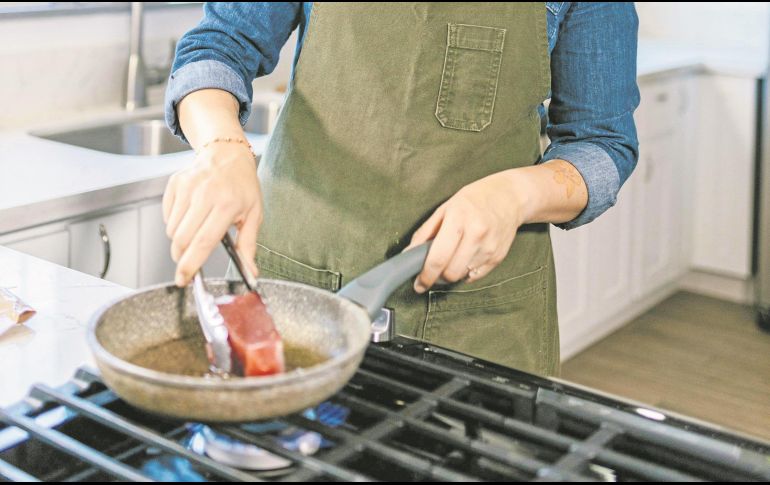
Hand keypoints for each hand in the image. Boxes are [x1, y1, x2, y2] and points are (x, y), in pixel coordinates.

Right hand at [162, 143, 261, 285]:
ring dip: (180, 239)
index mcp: (227, 205)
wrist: (227, 154)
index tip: (183, 279)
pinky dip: (175, 222)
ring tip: (197, 228)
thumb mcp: (254, 215)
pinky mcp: (175, 183)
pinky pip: (167, 216)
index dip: (191, 264)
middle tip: (188, 261)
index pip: (204, 242)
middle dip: (181, 257)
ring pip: (172, 230)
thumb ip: (248, 246)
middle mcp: (205, 195)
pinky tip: (190, 214)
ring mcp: (188, 187)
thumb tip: (251, 272)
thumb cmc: (243, 186)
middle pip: (182, 239)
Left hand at [407, 170, 533, 292]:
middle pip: (451, 273)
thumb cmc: (474, 200)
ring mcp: (489, 247)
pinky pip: (475, 275)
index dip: (426, 276)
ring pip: (462, 276)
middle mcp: (476, 234)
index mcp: (458, 219)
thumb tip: (409, 255)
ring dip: (452, 272)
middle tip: (434, 269)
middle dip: (438, 276)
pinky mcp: (498, 257)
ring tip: (452, 257)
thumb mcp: (445, 208)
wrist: (510, 197)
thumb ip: (425, 232)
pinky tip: (466, 256)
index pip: (438, 258)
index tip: (419, 283)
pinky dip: (466, 271)